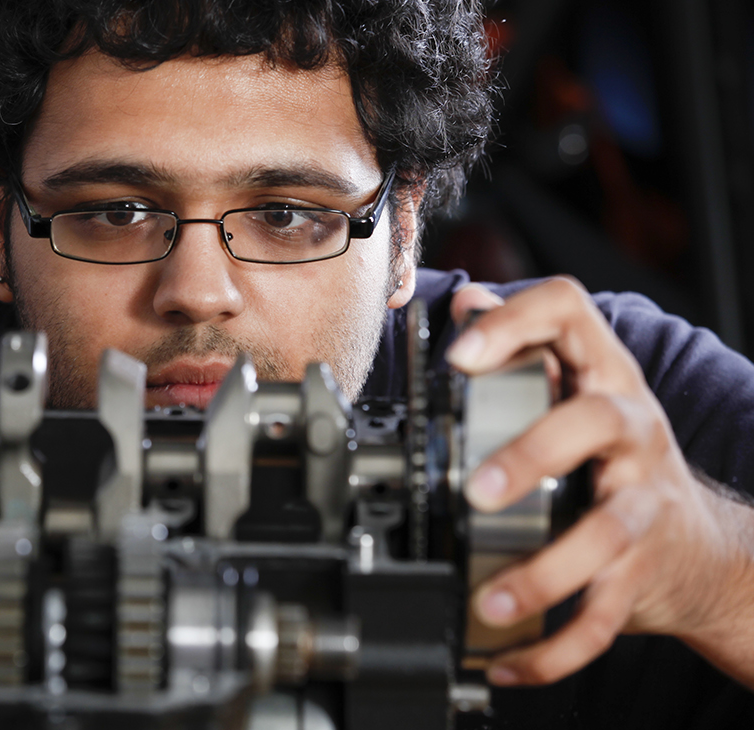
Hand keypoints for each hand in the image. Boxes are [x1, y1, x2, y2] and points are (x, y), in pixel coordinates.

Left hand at [447, 278, 753, 687]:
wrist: (699, 549)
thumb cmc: (612, 462)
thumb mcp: (573, 394)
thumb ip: (520, 349)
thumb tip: (464, 300)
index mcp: (601, 379)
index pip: (570, 313)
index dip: (517, 323)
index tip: (461, 355)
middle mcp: (628, 432)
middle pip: (594, 423)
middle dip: (533, 452)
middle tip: (477, 489)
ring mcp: (640, 503)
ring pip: (605, 534)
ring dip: (543, 571)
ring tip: (491, 600)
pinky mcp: (643, 572)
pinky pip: (604, 615)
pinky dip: (556, 647)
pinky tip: (510, 660)